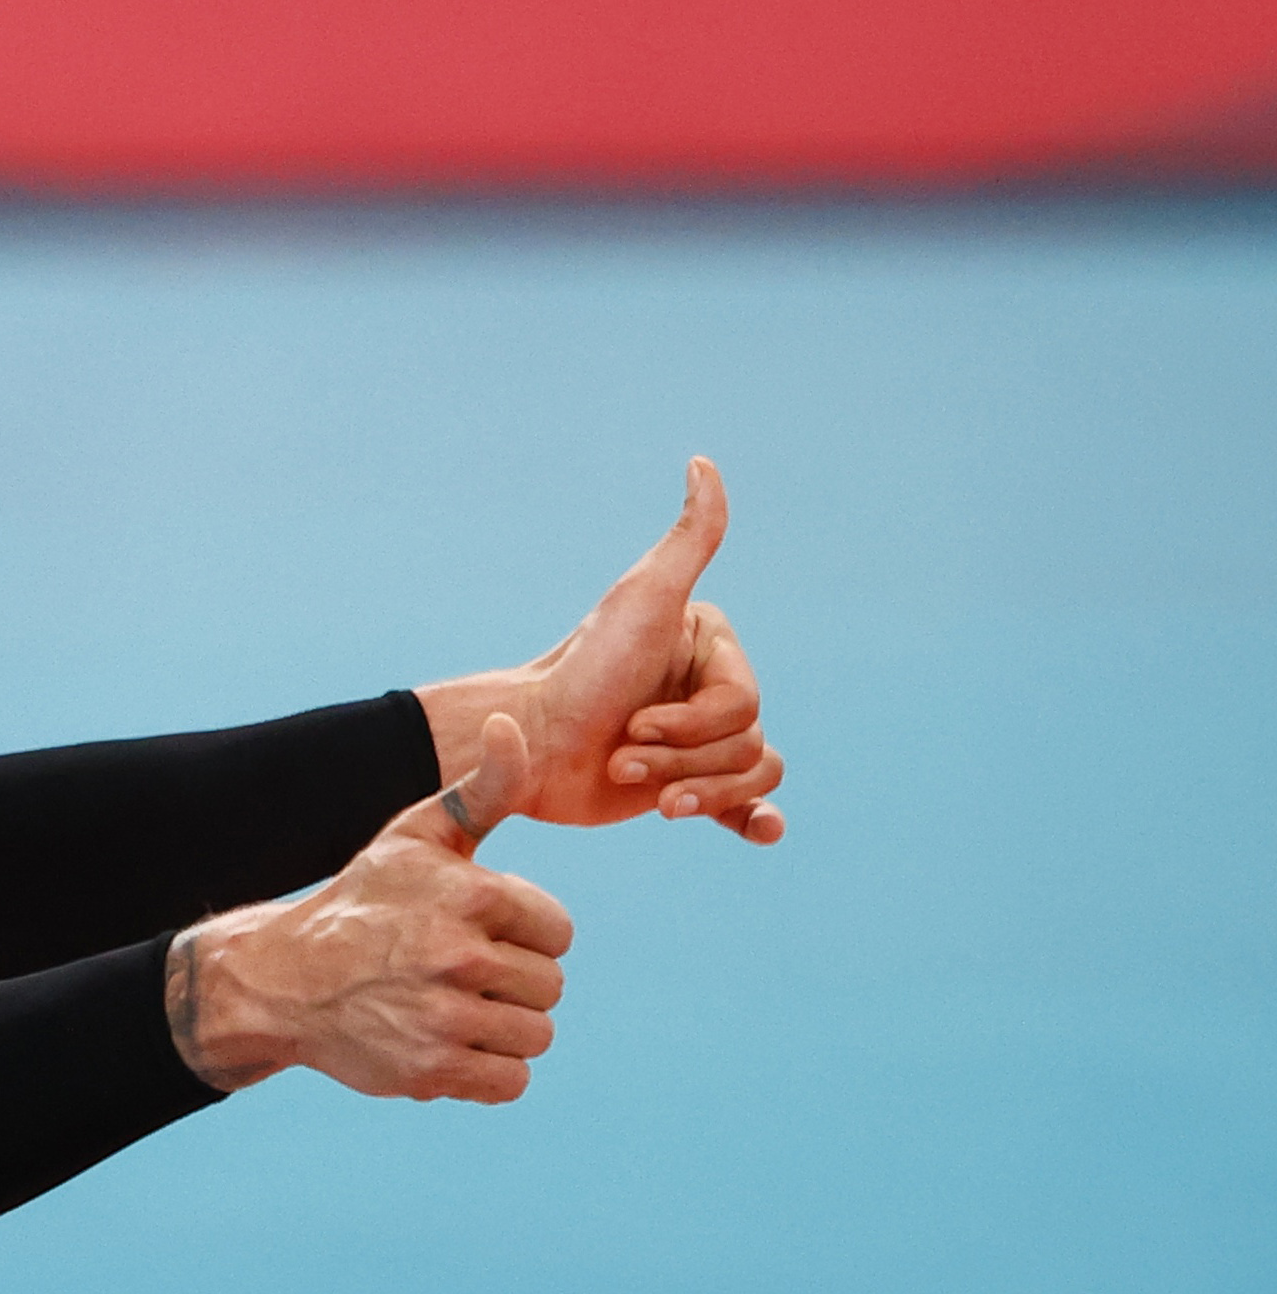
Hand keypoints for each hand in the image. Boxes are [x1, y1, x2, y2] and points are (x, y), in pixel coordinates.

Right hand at [166, 713, 572, 1102]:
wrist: (289, 976)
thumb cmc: (367, 898)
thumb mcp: (418, 832)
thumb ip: (483, 787)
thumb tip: (511, 723)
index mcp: (467, 892)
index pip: (558, 930)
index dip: (527, 932)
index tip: (483, 929)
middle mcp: (458, 954)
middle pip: (550, 986)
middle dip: (516, 980)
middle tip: (465, 971)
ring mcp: (444, 1016)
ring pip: (536, 1036)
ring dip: (505, 1027)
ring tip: (458, 1005)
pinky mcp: (432, 1070)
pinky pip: (511, 1082)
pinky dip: (490, 1071)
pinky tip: (453, 1042)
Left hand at [419, 459, 785, 844]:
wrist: (531, 747)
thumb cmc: (582, 672)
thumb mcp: (642, 602)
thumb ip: (686, 540)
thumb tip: (703, 463)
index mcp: (709, 645)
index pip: (743, 704)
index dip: (691, 725)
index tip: (632, 720)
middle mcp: (708, 686)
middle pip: (749, 743)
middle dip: (682, 762)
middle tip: (621, 756)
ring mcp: (700, 738)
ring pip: (750, 775)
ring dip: (691, 791)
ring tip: (637, 789)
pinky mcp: (688, 784)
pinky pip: (748, 804)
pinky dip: (757, 817)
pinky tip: (761, 830)